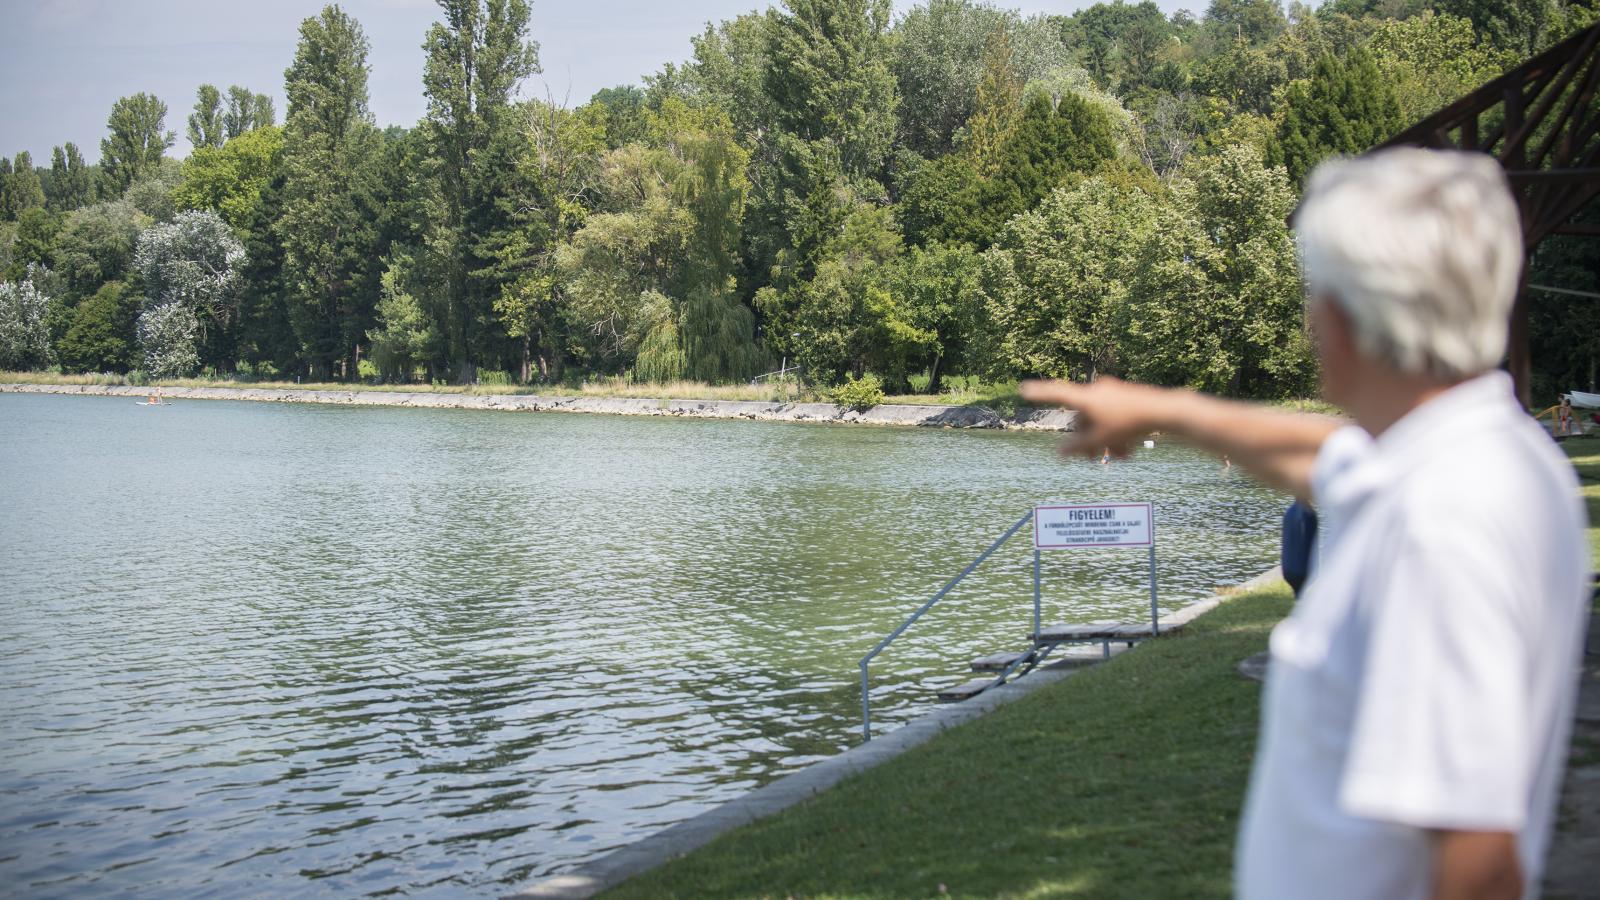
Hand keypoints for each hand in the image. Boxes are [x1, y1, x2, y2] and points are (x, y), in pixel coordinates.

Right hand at [1019, 377, 1176, 458]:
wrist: (1166, 411)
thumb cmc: (1130, 424)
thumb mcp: (1101, 440)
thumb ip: (1078, 448)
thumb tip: (1058, 454)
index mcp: (1087, 397)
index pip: (1057, 394)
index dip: (1039, 394)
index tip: (1023, 389)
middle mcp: (1097, 390)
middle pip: (1084, 417)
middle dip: (1088, 439)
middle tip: (1093, 459)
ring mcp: (1114, 392)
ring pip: (1101, 419)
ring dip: (1105, 440)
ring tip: (1117, 458)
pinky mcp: (1129, 397)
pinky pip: (1114, 416)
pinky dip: (1117, 432)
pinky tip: (1127, 451)